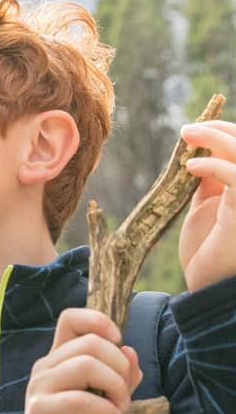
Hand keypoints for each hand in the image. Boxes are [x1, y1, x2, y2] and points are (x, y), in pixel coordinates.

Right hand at [18, 308, 140, 413]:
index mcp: (59, 358)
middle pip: (90, 342)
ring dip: (115, 387)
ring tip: (118, 408)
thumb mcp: (104, 400)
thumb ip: (119, 376)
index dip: (98, 321)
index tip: (118, 342)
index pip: (71, 319)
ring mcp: (40, 386)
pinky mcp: (40, 410)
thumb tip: (130, 352)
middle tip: (124, 395)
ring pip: (86, 364)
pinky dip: (104, 408)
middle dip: (120, 367)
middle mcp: (46, 366)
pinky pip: (79, 398)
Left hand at [180, 120, 235, 291]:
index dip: (226, 133)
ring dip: (218, 140)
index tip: (196, 129)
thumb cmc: (208, 250)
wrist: (208, 285)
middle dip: (221, 131)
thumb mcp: (207, 206)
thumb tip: (204, 153)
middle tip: (188, 129)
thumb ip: (211, 180)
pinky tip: (189, 168)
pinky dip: (213, 167)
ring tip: (188, 136)